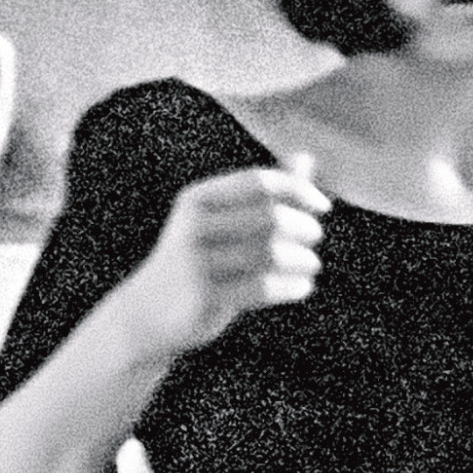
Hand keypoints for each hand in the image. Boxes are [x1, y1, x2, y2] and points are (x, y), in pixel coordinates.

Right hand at [123, 153, 330, 362]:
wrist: (149, 313)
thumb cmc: (198, 262)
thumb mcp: (223, 223)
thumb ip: (264, 193)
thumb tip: (306, 159)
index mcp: (198, 199)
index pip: (258, 183)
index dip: (297, 190)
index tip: (323, 206)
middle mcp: (194, 225)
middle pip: (269, 217)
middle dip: (303, 226)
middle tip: (316, 237)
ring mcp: (197, 261)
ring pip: (270, 254)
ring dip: (302, 259)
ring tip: (312, 265)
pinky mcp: (205, 295)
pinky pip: (263, 287)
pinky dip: (291, 286)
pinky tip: (303, 287)